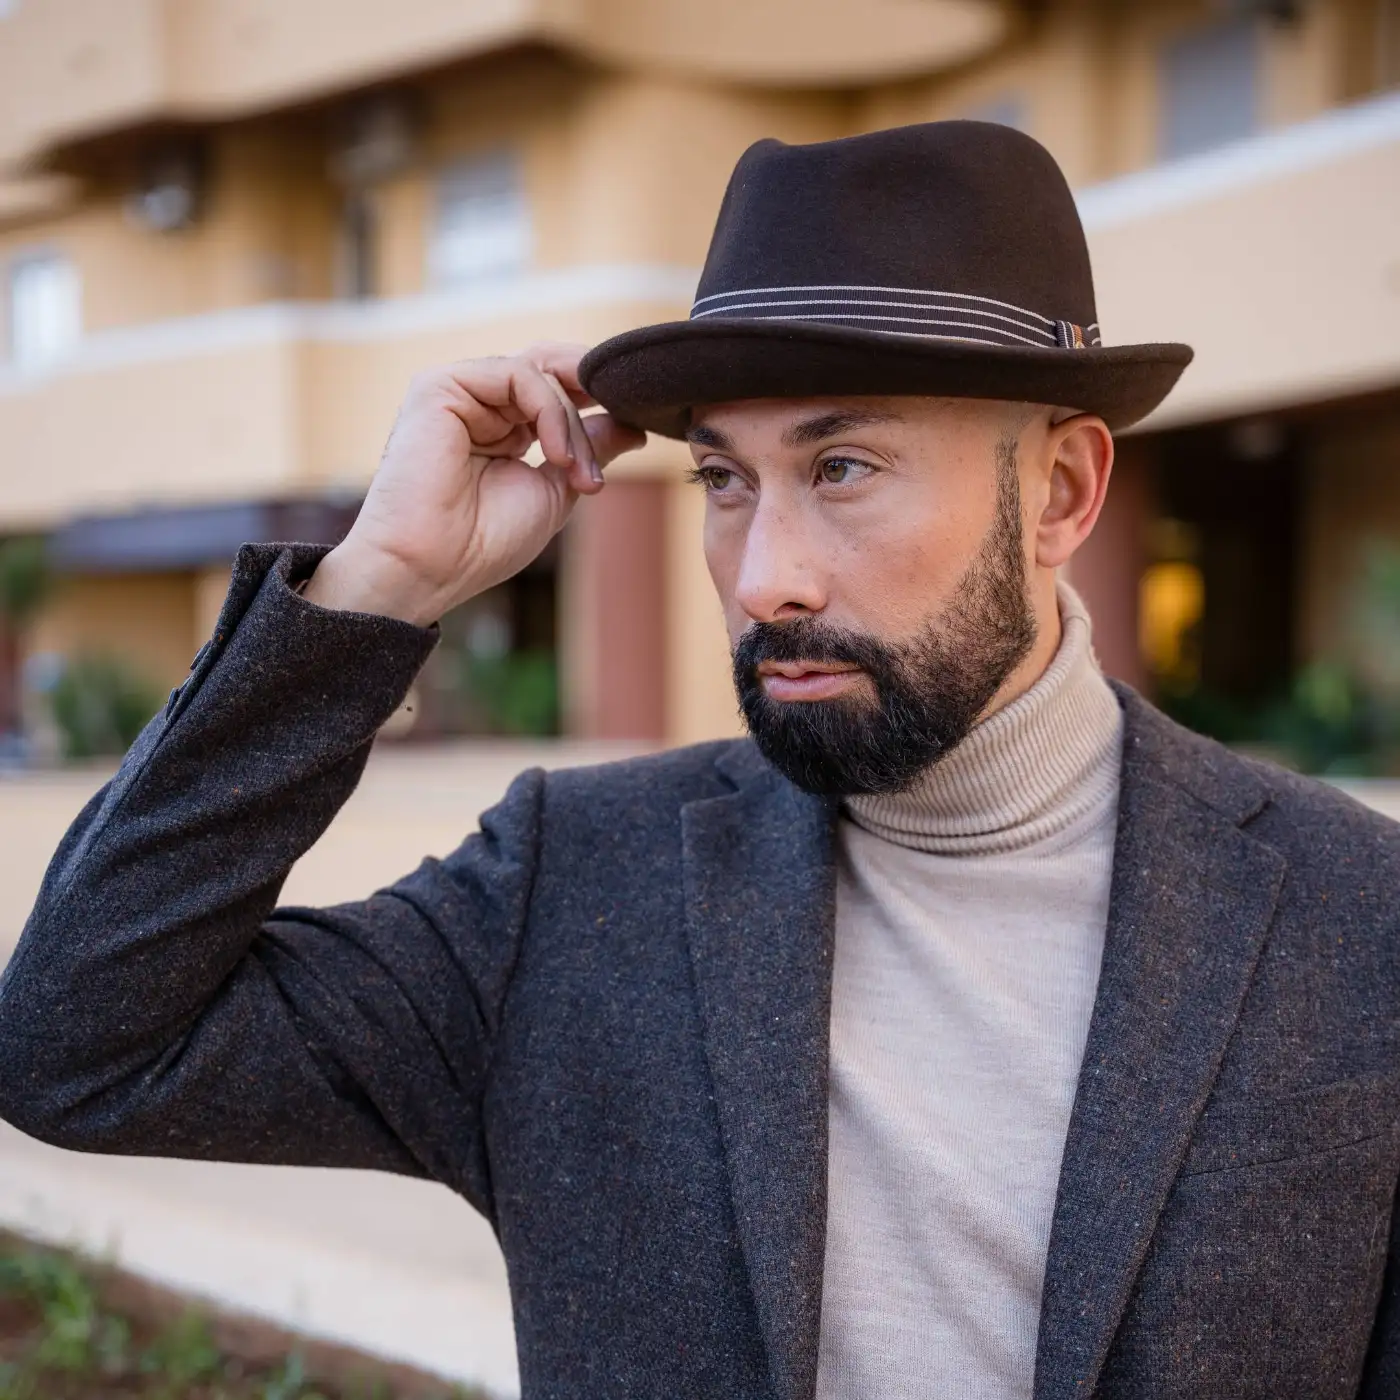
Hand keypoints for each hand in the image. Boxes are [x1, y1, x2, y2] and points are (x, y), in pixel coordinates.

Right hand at [302, 343, 645, 624]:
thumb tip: (631, 423)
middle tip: (630, 416)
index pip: (556, 391)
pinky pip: (517, 375)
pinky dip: (550, 412)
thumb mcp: (556, 490)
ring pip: (541, 375)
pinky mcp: (441, 385)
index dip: (598, 399)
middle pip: (551, 369)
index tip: (638, 424)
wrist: (431, 566)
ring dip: (574, 425)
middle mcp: (479, 405)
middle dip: (594, 391)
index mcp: (501, 428)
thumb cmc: (483, 543)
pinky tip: (555, 456)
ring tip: (579, 476)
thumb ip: (587, 450)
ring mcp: (459, 392)